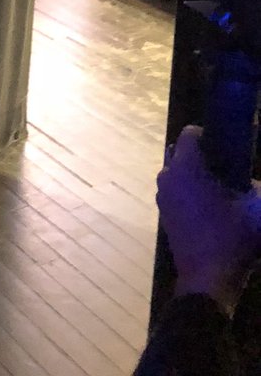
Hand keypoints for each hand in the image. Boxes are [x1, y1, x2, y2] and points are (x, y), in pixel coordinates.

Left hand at [157, 125, 260, 312]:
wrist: (208, 280)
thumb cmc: (232, 239)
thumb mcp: (256, 210)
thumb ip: (257, 188)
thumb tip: (253, 182)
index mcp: (186, 167)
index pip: (190, 133)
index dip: (209, 135)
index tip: (228, 147)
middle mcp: (168, 176)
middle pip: (179, 150)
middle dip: (200, 154)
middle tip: (225, 166)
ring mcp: (162, 195)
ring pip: (175, 171)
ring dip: (194, 173)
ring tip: (221, 189)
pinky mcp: (163, 213)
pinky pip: (175, 190)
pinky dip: (188, 190)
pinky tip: (210, 206)